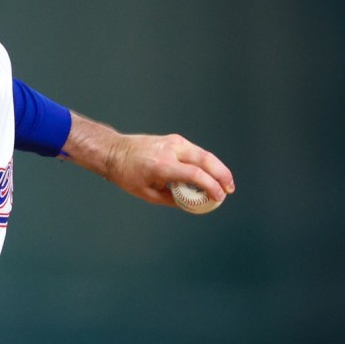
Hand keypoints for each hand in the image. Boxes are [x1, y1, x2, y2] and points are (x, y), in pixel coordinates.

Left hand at [62, 112, 234, 208]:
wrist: (114, 151)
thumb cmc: (127, 174)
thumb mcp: (147, 194)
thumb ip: (171, 199)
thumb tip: (192, 203)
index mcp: (162, 165)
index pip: (195, 174)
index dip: (211, 186)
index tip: (219, 197)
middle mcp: (170, 150)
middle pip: (206, 160)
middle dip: (222, 175)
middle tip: (230, 190)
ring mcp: (173, 142)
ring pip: (204, 153)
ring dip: (218, 168)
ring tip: (225, 183)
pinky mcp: (174, 139)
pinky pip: (195, 151)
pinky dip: (207, 162)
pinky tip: (211, 173)